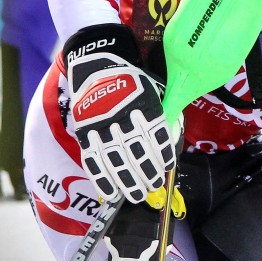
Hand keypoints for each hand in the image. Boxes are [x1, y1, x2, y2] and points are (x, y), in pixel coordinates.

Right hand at [64, 24, 174, 202]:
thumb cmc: (134, 81)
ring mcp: (102, 124)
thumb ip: (165, 113)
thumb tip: (175, 139)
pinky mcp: (87, 131)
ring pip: (116, 158)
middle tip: (154, 186)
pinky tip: (112, 191)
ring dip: (128, 180)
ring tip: (138, 194)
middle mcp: (123, 115)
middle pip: (137, 150)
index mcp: (144, 103)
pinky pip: (93, 159)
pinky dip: (103, 177)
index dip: (162, 153)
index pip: (156, 133)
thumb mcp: (155, 90)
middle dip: (147, 172)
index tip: (168, 166)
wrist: (99, 65)